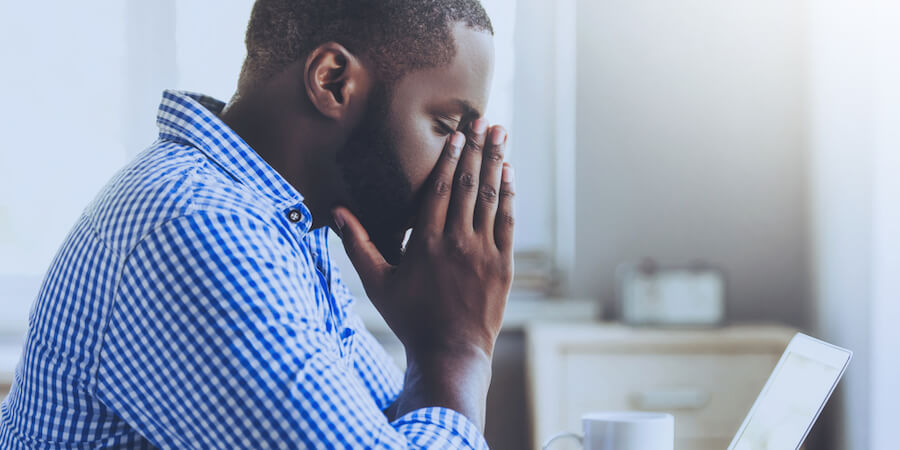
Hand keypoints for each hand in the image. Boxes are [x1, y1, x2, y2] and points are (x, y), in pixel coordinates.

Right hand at [332, 119, 514, 426]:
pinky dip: (509, 196)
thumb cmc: (410, 318)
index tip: (456, 134)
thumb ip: (357, 244)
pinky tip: (510, 174)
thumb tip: (336, 212)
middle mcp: (455, 242)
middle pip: (466, 186)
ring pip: (489, 199)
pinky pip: (507, 223)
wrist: (450, 352)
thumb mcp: (377, 282)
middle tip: (483, 120)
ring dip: (495, 163)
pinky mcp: (502, 265)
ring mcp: (482, 253)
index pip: (437, 189)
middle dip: (475, 149)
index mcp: (424, 242)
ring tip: (500, 134)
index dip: (448, 158)